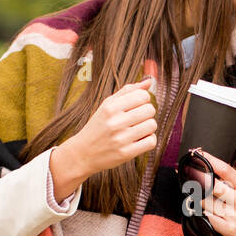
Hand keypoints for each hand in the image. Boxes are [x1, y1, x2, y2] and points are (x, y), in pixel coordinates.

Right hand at [50, 75, 156, 199]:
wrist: (83, 153)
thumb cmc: (98, 126)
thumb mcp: (107, 105)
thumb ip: (128, 92)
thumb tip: (149, 81)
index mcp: (110, 107)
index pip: (142, 96)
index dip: (144, 99)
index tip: (137, 105)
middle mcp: (115, 122)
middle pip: (150, 110)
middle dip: (147, 113)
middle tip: (138, 118)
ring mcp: (121, 139)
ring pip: (152, 125)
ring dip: (148, 127)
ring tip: (138, 129)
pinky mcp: (126, 153)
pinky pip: (151, 142)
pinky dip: (148, 140)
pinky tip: (139, 140)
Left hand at [198, 150, 235, 235]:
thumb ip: (231, 185)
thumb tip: (210, 172)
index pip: (226, 170)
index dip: (211, 160)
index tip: (199, 154)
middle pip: (214, 186)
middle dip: (198, 180)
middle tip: (188, 176)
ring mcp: (234, 215)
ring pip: (207, 202)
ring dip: (199, 200)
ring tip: (199, 199)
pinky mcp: (229, 229)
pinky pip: (209, 218)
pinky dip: (205, 214)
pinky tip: (207, 213)